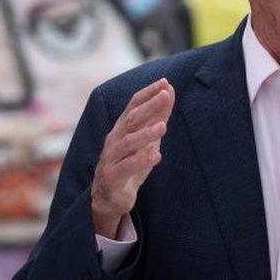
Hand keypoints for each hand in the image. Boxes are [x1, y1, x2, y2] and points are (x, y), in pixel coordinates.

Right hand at [90, 78, 174, 237]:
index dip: (148, 93)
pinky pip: (126, 167)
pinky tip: (156, 155)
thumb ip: (157, 117)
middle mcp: (114, 139)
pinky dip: (141, 161)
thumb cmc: (129, 163)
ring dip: (146, 133)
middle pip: (131, 120)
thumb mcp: (146, 140)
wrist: (109, 197)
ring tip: (163, 126)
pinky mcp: (112, 177)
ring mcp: (111, 158)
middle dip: (149, 106)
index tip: (165, 82)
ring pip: (128, 143)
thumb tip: (170, 92)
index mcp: (122, 128)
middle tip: (166, 95)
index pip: (133, 105)